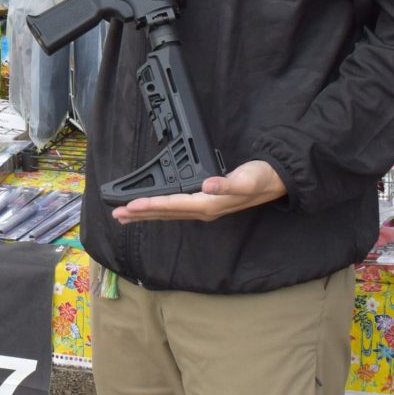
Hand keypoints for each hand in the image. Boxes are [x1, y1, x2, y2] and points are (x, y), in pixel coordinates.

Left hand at [111, 160, 286, 223]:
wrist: (276, 181)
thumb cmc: (261, 178)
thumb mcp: (247, 179)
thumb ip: (228, 184)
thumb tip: (209, 185)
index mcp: (209, 204)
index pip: (172, 205)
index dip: (150, 205)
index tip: (130, 206)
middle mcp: (204, 210)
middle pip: (166, 213)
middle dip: (141, 214)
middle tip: (117, 215)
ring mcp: (205, 210)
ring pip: (169, 214)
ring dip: (147, 214)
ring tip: (126, 216)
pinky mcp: (206, 205)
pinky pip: (177, 210)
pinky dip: (160, 210)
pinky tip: (152, 211)